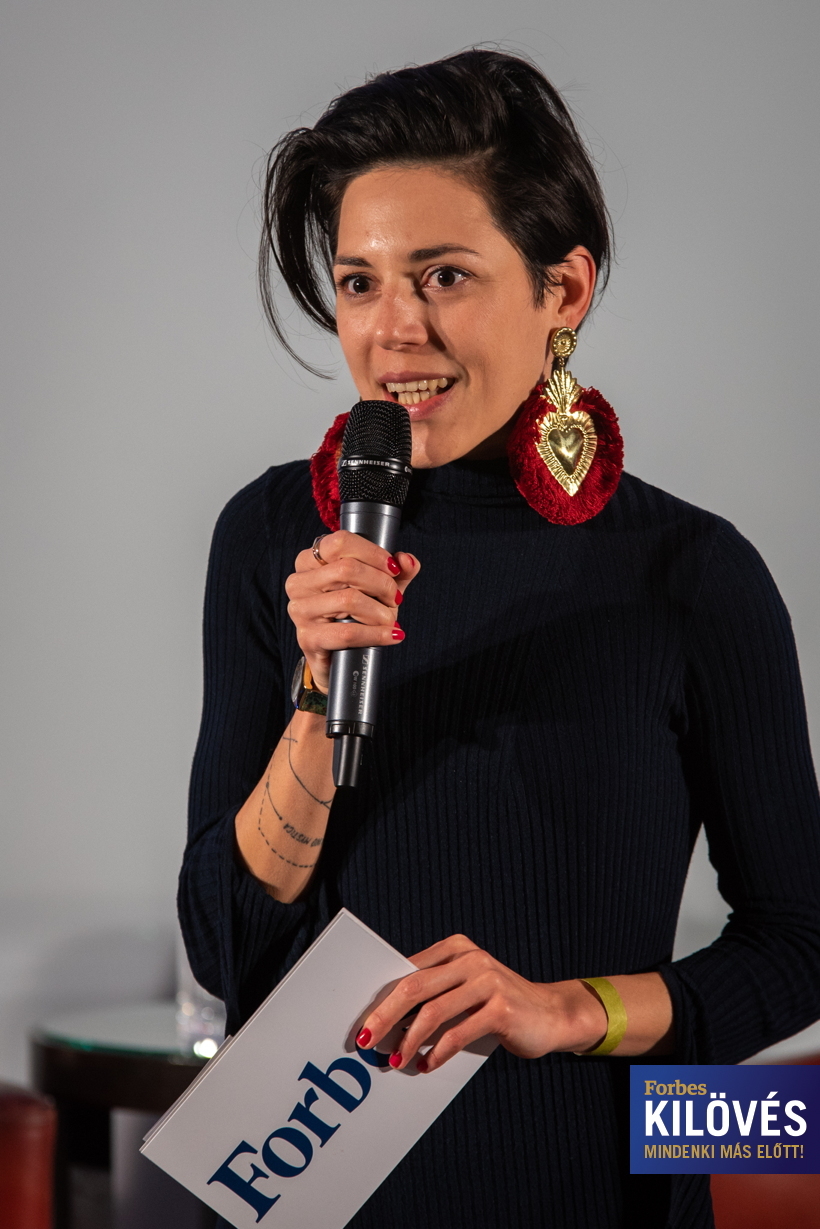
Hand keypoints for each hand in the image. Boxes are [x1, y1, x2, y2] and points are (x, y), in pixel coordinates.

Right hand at [285, 533, 419, 691]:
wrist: (339, 659)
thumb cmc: (356, 616)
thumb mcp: (379, 589)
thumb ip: (397, 573)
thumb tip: (408, 560)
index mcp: (310, 561)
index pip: (340, 542)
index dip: (374, 553)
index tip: (393, 569)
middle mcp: (299, 582)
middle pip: (347, 569)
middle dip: (381, 584)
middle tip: (395, 599)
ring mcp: (300, 610)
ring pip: (349, 599)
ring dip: (380, 612)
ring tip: (390, 620)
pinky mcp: (307, 638)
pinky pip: (348, 632)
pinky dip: (376, 634)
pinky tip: (391, 635)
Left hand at [356, 934, 607, 1072]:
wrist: (551, 1014)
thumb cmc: (497, 1005)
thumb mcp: (465, 989)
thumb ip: (434, 993)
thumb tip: (386, 1019)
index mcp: (456, 948)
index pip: (408, 970)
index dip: (381, 997)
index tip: (360, 1020)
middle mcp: (471, 959)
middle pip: (413, 987)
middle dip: (384, 1016)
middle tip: (364, 1040)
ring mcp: (488, 981)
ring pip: (433, 1013)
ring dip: (409, 1041)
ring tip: (395, 1060)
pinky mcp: (501, 1008)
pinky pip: (458, 1034)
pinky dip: (437, 1054)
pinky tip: (427, 1066)